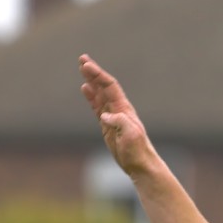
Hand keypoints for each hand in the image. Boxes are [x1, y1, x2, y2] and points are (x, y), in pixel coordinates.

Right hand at [78, 54, 155, 174]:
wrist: (140, 164)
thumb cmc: (138, 150)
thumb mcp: (131, 136)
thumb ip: (120, 123)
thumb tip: (105, 116)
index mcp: (124, 109)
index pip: (110, 87)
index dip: (98, 75)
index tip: (86, 64)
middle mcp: (119, 110)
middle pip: (104, 86)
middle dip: (94, 73)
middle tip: (82, 59)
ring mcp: (113, 117)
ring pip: (100, 94)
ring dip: (92, 81)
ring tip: (83, 69)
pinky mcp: (108, 125)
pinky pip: (97, 106)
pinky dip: (91, 96)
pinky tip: (85, 88)